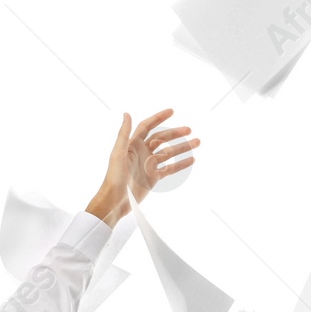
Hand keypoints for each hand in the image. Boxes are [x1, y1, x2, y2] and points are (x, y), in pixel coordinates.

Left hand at [87, 108, 200, 223]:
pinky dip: (181, 164)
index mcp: (132, 144)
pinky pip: (170, 168)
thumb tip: (126, 113)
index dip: (159, 118)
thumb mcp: (118, 154)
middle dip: (175, 133)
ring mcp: (149, 165)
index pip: (147, 127)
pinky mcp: (154, 177)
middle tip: (189, 130)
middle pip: (162, 138)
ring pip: (168, 153)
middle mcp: (142, 152)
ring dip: (182, 147)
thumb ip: (123, 134)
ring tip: (197, 142)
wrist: (116, 200)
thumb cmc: (113, 177)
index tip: (172, 111)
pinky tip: (192, 159)